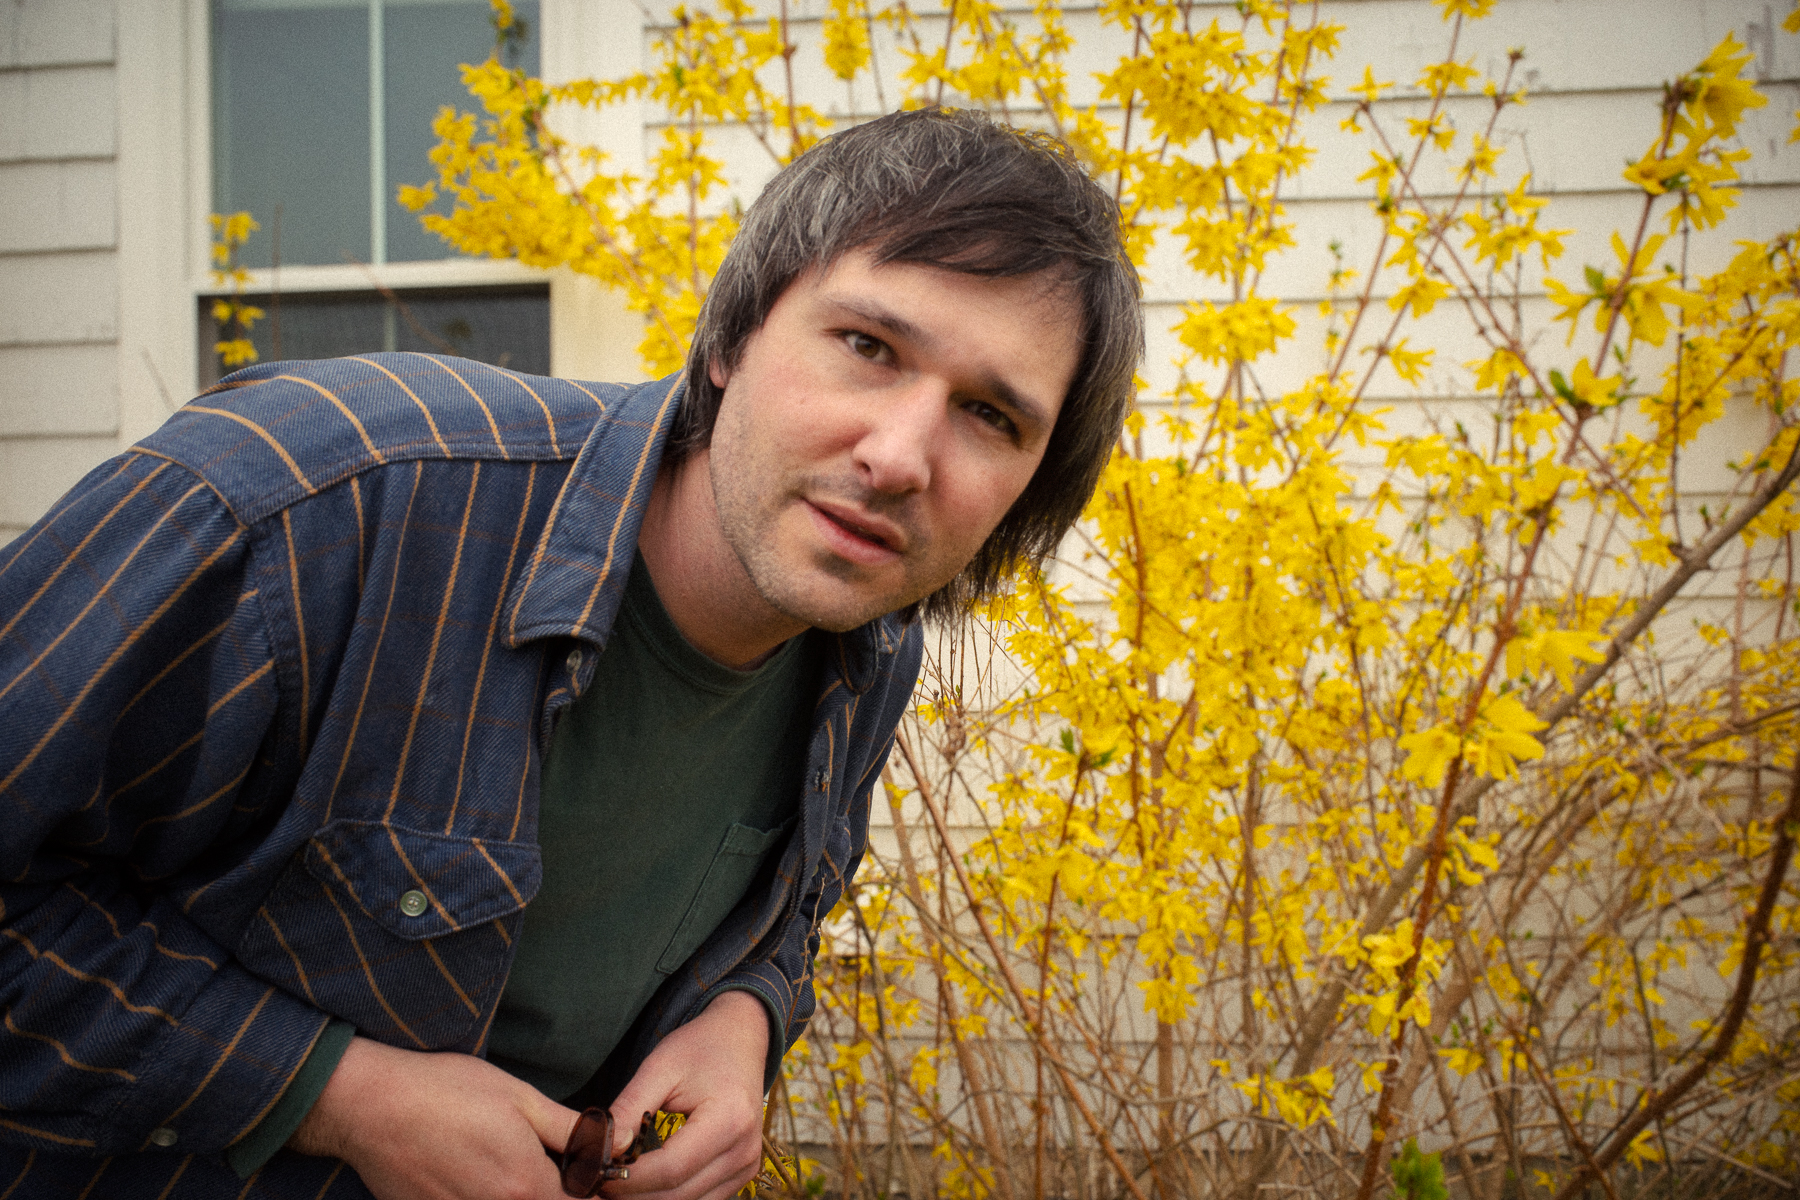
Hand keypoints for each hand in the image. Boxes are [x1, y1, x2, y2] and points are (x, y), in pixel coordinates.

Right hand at [289, 1035, 579, 1199]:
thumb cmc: (448, 1091)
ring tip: (503, 1163)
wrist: (371, 1105)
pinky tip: (472, 1171)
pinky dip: (484, 1196)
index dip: (591, 1190)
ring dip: (520, 1193)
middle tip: (548, 1165)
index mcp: (527, 1184)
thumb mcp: (521, 1098)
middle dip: (555, 1192)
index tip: (586, 1170)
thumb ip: (573, 1130)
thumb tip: (617, 1142)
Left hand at [602, 991, 769, 1199]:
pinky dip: (668, 1196)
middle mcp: (743, 1151)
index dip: (629, 1179)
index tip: (596, 1174)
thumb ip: (630, 1107)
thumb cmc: (700, 1048)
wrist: (741, 1039)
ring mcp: (746, 1166)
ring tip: (617, 1182)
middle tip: (598, 1183)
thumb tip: (601, 1149)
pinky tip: (643, 1184)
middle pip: (678, 1194)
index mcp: (729, 1120)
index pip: (671, 1168)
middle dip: (633, 1195)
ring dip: (648, 1199)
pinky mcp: (742, 1174)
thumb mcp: (660, 1067)